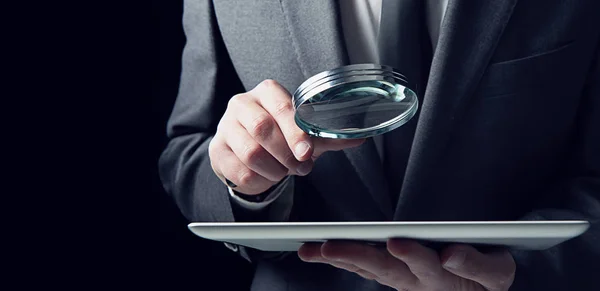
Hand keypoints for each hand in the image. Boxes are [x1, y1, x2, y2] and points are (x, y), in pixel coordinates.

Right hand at [209, 79, 364, 194]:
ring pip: (251, 152)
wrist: (246, 151)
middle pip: (263, 128)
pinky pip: (239, 171)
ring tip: (285, 172)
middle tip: (302, 167)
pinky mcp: (217, 151)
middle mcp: (242, 104)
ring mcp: (226, 127)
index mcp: (267, 92)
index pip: (281, 106)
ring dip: (275, 169)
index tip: (307, 151)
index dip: (296, 131)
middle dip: (287, 154)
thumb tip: (359, 137)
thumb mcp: (303, 133)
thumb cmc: (278, 136)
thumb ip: (328, 134)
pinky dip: (259, 180)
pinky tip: (267, 176)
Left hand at [298, 240, 515, 290]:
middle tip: (327, 248)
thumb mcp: (496, 273)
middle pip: (384, 268)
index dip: (411, 254)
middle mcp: (416, 281)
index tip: (395, 242)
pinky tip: (320, 253)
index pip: (426, 264)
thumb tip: (450, 253)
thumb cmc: (487, 281)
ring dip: (340, 260)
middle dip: (355, 256)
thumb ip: (476, 264)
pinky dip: (343, 261)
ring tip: (312, 250)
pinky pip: (365, 270)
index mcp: (442, 276)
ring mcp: (402, 281)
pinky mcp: (394, 277)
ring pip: (368, 269)